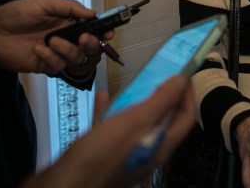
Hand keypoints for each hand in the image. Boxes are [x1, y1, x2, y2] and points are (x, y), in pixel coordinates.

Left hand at [0, 0, 99, 73]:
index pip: (93, 28)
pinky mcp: (44, 64)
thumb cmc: (16, 13)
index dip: (103, 31)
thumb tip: (92, 13)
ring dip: (67, 50)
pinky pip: (57, 66)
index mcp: (68, 22)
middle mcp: (65, 38)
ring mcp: (55, 52)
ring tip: (51, 41)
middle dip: (91, 44)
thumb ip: (69, 7)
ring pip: (76, 58)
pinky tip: (38, 49)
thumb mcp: (44, 3)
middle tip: (82, 38)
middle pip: (90, 47)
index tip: (108, 32)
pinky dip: (50, 57)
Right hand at [22, 75, 195, 187]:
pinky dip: (111, 112)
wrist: (63, 185)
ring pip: (139, 124)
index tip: (183, 73)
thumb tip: (181, 81)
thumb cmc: (102, 154)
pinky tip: (103, 97)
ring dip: (138, 102)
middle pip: (164, 120)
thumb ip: (161, 101)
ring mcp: (127, 155)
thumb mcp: (136, 122)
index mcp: (161, 146)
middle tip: (159, 75)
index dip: (186, 94)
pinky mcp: (106, 155)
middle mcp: (148, 152)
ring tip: (134, 83)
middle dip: (164, 96)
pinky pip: (113, 129)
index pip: (185, 118)